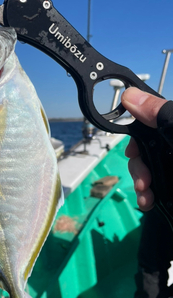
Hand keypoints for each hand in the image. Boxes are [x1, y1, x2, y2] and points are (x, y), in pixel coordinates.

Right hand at [121, 87, 167, 210]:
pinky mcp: (172, 187)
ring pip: (147, 167)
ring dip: (140, 182)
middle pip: (146, 145)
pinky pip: (154, 186)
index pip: (151, 119)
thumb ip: (162, 114)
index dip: (137, 133)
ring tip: (145, 195)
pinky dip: (147, 195)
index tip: (132, 150)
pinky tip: (147, 202)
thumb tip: (129, 95)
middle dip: (138, 164)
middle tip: (143, 181)